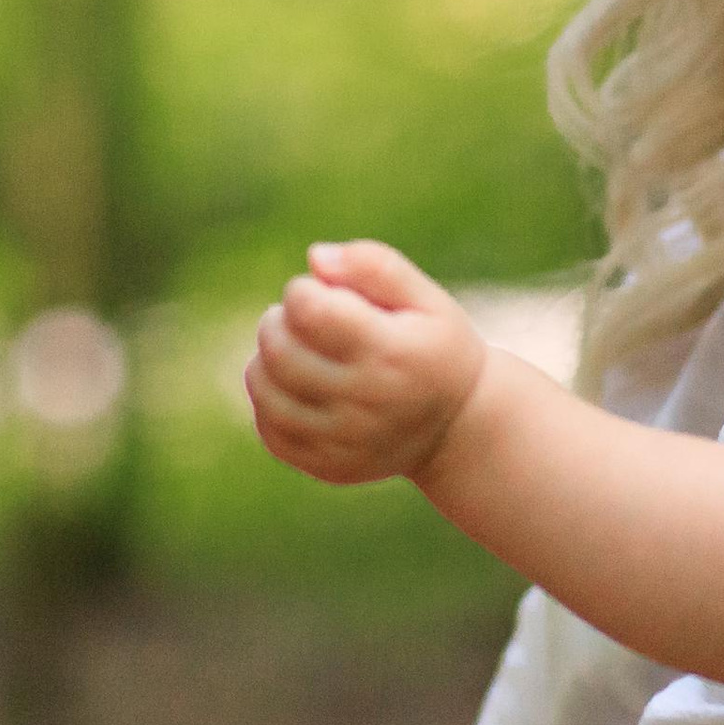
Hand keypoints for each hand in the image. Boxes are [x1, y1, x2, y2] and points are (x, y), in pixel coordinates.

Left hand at [246, 239, 486, 483]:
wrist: (457, 430)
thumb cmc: (436, 348)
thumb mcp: (426, 299)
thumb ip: (375, 266)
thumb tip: (315, 258)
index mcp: (391, 352)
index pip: (309, 311)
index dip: (302, 291)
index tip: (323, 293)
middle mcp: (365, 402)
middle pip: (279, 350)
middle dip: (278, 321)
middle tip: (302, 318)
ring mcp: (343, 441)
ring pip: (265, 391)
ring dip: (267, 358)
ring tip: (294, 348)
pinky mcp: (327, 466)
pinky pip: (269, 429)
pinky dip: (270, 400)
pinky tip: (294, 385)